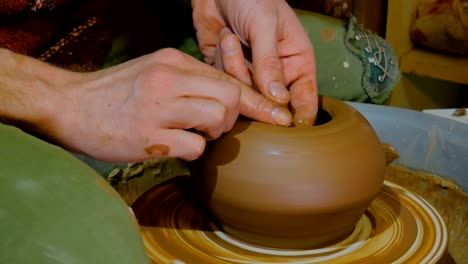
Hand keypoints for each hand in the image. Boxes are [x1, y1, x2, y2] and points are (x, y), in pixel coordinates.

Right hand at [44, 48, 247, 161]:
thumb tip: (227, 99)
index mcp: (171, 60)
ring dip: (214, 133)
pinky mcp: (148, 137)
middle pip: (232, 96)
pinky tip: (173, 146)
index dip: (252, 100)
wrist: (68, 106)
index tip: (273, 115)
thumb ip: (188, 81)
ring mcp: (157, 107)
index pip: (227, 78)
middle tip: (213, 126)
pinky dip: (192, 151)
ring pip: (219, 118)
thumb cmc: (115, 92)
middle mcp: (167, 79)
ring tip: (194, 134)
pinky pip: (195, 147)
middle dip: (232, 117)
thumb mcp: (152, 71)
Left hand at [192, 0, 317, 124]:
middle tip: (245, 68)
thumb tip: (278, 100)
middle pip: (270, 103)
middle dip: (255, 88)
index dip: (301, 116)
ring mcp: (251, 74)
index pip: (305, 97)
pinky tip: (223, 39)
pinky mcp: (229, 73)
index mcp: (296, 61)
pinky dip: (221, 62)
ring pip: (244, 93)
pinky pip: (226, 83)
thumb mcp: (265, 25)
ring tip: (230, 37)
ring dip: (234, 66)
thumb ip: (269, 63)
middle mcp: (276, 73)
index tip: (292, 127)